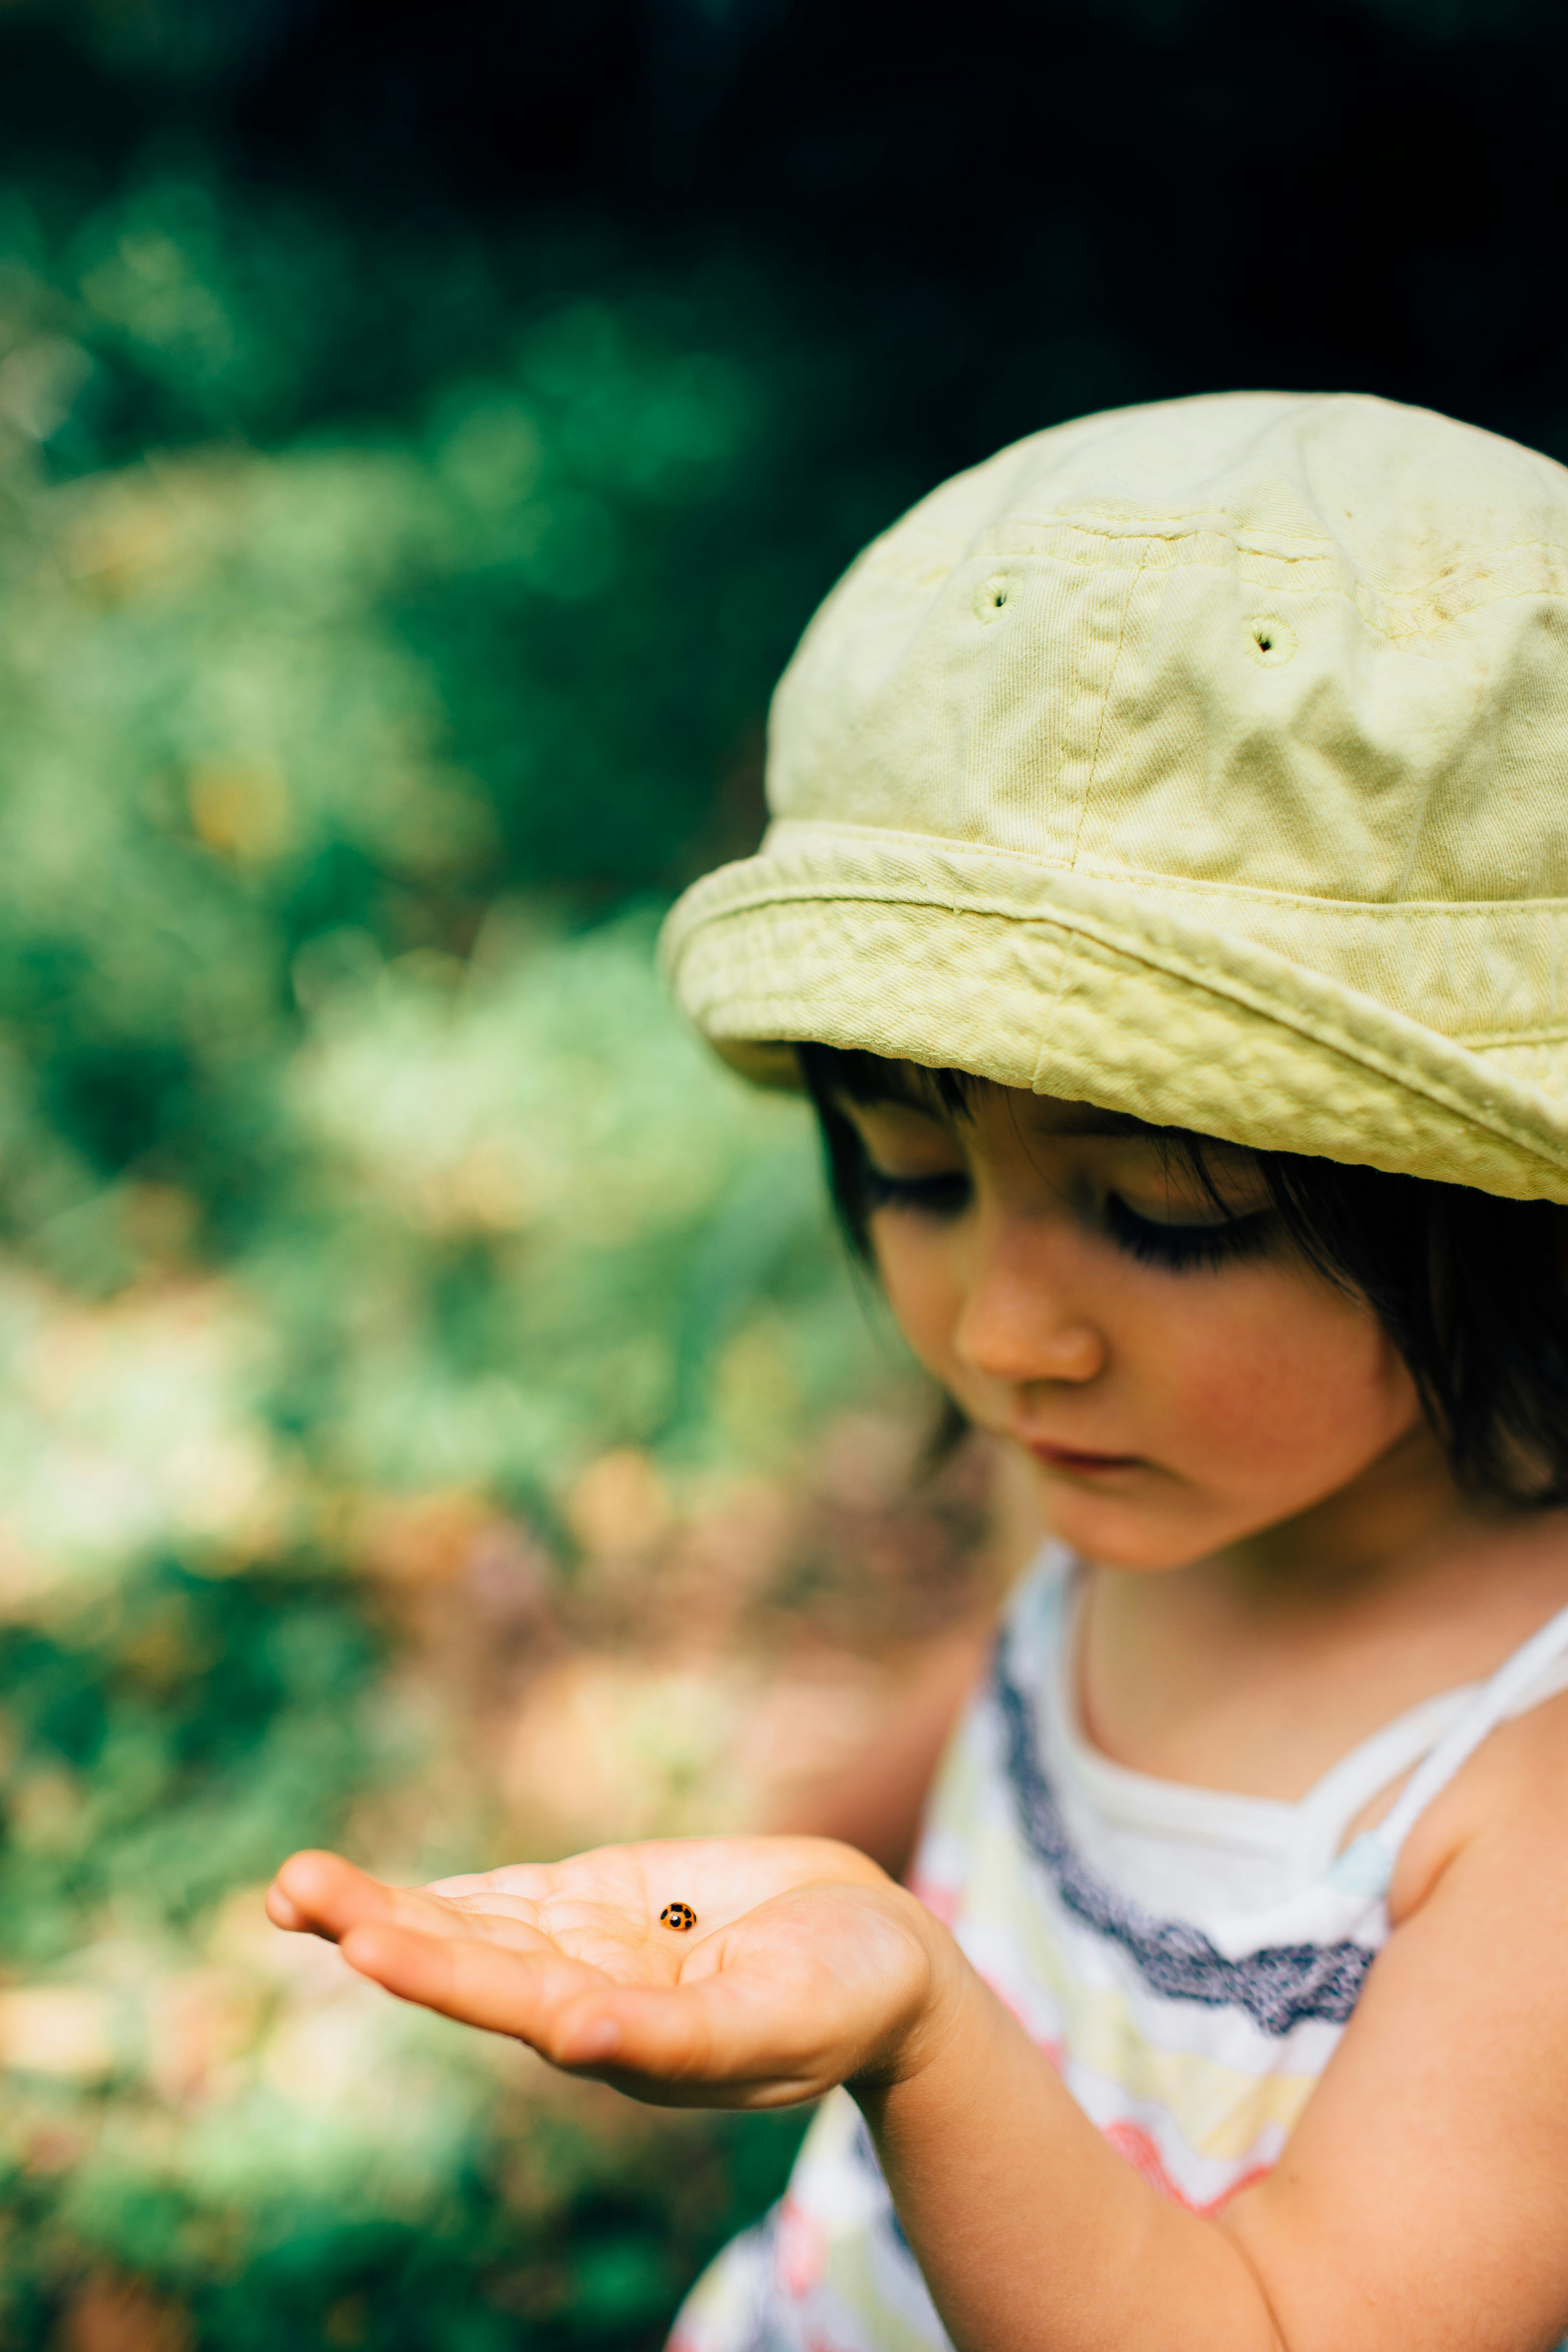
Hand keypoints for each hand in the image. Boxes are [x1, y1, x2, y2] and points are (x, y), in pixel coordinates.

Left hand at [266, 1836, 964, 2108]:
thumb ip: (673, 2041)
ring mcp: (591, 1948)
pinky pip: (511, 1901)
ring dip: (386, 1906)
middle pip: (466, 1958)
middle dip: (378, 1923)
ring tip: (293, 1885)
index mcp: (621, 2038)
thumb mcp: (775, 2022)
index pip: (512, 1999)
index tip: (366, 1942)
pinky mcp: (608, 1902)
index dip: (440, 1971)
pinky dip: (445, 1898)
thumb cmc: (848, 1999)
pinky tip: (375, 1898)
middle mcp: (587, 1998)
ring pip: (471, 1924)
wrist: (886, 1961)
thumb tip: (573, 2039)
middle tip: (291, 1890)